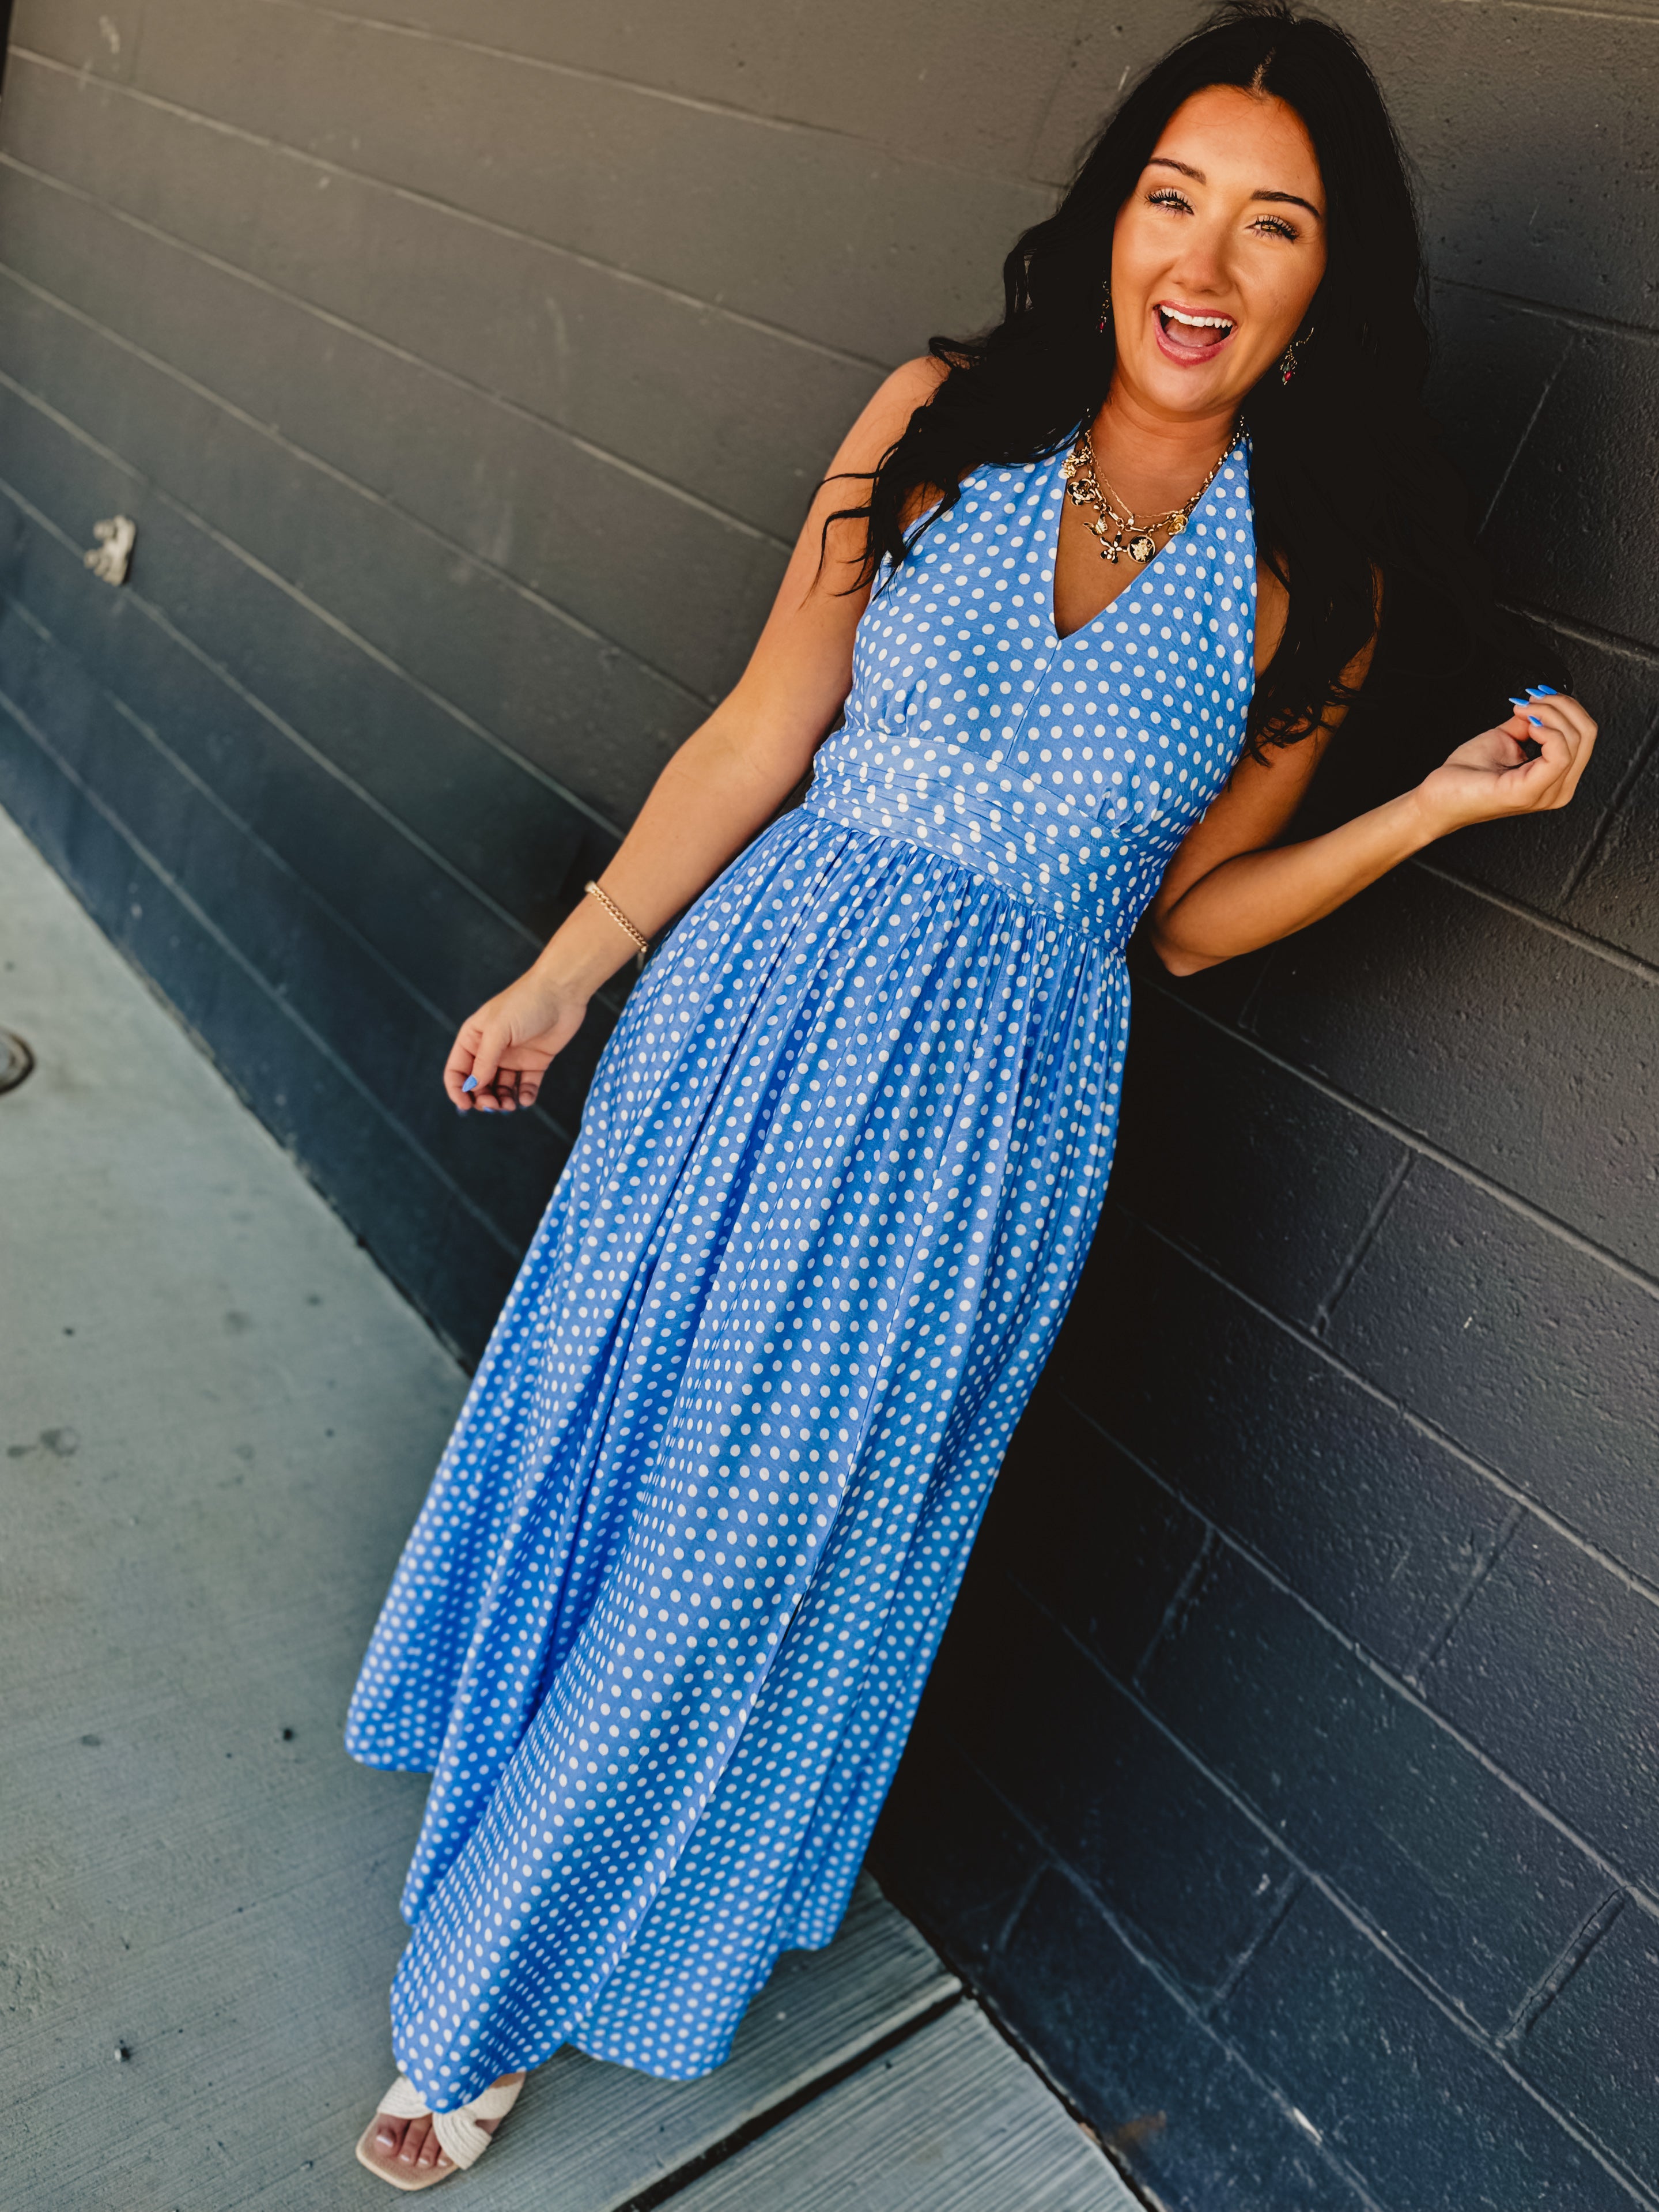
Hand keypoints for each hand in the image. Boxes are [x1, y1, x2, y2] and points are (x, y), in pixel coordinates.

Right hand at [443, 965, 588, 1113]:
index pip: (457, 1071)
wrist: (562, 992)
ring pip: (501, 1088)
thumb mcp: (498, 1030)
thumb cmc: (525, 1003)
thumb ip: (484, 1060)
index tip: (466, 1106)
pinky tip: (525, 1099)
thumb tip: (473, 1087)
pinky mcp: (535, 1062)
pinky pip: (525, 1085)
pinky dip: (524, 1096)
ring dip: (503, 1100)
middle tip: (494, 1106)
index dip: (458, 1090)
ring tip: (510, 1105)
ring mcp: (513, 1057)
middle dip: (483, 1098)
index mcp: (474, 1038)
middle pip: (479, 1084)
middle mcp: (491, 1050)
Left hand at [1412, 691, 1596, 838]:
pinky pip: (1560, 754)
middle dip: (1561, 705)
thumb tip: (1541, 706)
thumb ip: (1530, 723)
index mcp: (1556, 777)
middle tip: (1532, 700)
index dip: (1566, 707)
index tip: (1538, 697)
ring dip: (1550, 713)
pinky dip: (1547, 730)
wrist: (1438, 797)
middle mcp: (1558, 788)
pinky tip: (1528, 727)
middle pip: (1587, 734)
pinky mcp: (1529, 792)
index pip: (1585, 734)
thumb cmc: (1466, 776)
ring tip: (1524, 711)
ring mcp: (1546, 793)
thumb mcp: (1506, 738)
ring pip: (1577, 739)